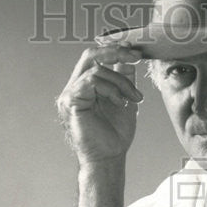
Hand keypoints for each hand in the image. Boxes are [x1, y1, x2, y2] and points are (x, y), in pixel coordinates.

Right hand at [56, 41, 142, 169]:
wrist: (110, 157)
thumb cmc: (115, 133)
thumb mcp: (125, 98)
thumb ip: (123, 78)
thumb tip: (129, 58)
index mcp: (85, 85)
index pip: (95, 57)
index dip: (114, 49)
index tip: (136, 52)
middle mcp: (74, 87)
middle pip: (90, 55)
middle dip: (115, 52)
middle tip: (136, 57)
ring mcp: (69, 94)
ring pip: (96, 70)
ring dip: (121, 82)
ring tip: (134, 98)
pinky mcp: (70, 102)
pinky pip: (91, 82)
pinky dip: (110, 89)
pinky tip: (121, 102)